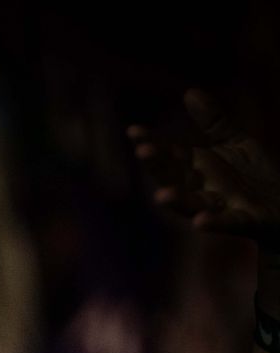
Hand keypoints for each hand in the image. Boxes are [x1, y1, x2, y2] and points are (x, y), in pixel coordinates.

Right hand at [129, 90, 279, 245]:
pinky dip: (213, 224)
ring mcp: (221, 207)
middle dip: (157, 167)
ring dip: (176, 202)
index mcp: (196, 168)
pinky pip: (227, 223)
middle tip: (143, 152)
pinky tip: (199, 222)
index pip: (168, 154)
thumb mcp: (234, 141)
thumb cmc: (255, 175)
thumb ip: (213, 121)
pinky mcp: (245, 221)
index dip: (150, 143)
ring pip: (191, 205)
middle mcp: (201, 189)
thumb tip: (189, 92)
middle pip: (173, 178)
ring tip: (160, 196)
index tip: (133, 131)